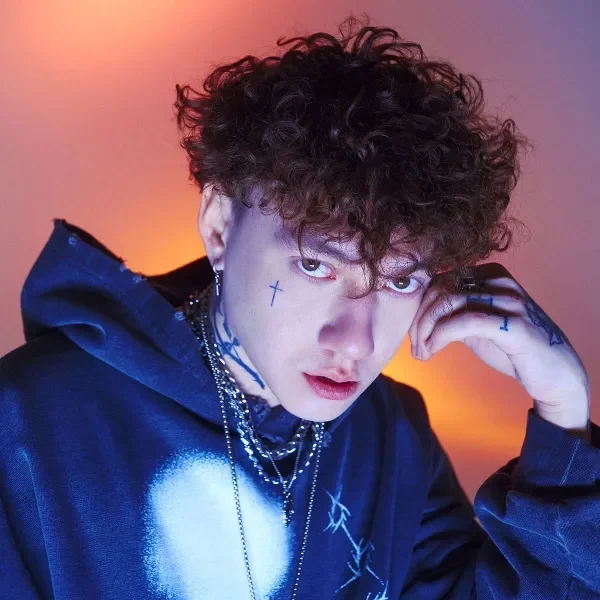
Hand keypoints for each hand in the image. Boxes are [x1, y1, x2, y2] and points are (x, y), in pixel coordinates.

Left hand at [408, 263, 590, 430]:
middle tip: (415, 348)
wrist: (554, 372)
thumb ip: (453, 312)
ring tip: (421, 353)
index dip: (418, 307)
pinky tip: (432, 350)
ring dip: (426, 331)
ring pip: (449, 303)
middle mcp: (500, 281)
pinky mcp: (515, 324)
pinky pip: (465, 321)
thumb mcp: (476, 323)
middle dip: (419, 320)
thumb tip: (417, 312)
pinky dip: (440, 336)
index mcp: (489, 275)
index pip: (439, 281)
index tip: (413, 335)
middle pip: (440, 290)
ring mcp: (509, 301)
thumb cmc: (511, 347)